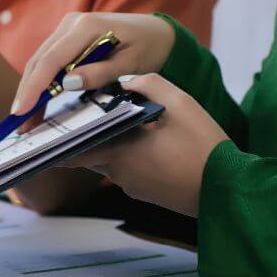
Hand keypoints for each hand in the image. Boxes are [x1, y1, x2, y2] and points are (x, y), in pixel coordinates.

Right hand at [12, 13, 175, 115]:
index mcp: (86, 26)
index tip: (22, 110)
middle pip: (39, 61)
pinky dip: (40, 82)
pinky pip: (47, 61)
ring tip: (25, 118)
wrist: (156, 33)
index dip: (34, 86)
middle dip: (27, 92)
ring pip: (39, 61)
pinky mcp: (65, 37)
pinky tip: (36, 102)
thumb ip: (101, 73)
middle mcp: (70, 23)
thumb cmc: (148, 47)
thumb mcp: (131, 63)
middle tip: (19, 123)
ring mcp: (66, 28)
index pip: (52, 60)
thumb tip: (68, 83)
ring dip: (30, 89)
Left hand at [62, 74, 227, 215]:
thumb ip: (147, 85)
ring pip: (107, 161)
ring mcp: (130, 186)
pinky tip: (145, 144)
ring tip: (120, 125)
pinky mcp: (144, 194)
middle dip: (85, 137)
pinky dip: (128, 157)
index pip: (72, 149)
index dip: (59, 137)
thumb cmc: (203, 147)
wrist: (226, 191)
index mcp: (117, 150)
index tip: (50, 125)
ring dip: (109, 145)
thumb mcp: (180, 103)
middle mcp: (117, 172)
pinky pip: (126, 172)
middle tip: (86, 117)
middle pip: (87, 152)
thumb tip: (123, 82)